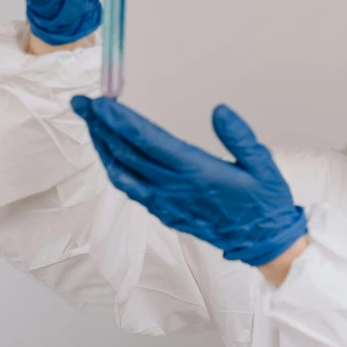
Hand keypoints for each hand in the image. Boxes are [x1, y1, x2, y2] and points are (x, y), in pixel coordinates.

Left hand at [71, 96, 307, 266]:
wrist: (265, 243)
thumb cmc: (265, 202)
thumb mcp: (263, 165)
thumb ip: (239, 137)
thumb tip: (219, 110)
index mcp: (197, 172)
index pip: (147, 141)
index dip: (119, 120)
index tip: (99, 102)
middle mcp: (174, 188)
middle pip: (126, 153)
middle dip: (100, 126)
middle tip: (81, 103)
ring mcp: (167, 204)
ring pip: (122, 173)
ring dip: (102, 147)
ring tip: (91, 124)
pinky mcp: (166, 213)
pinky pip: (132, 191)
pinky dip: (115, 169)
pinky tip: (111, 156)